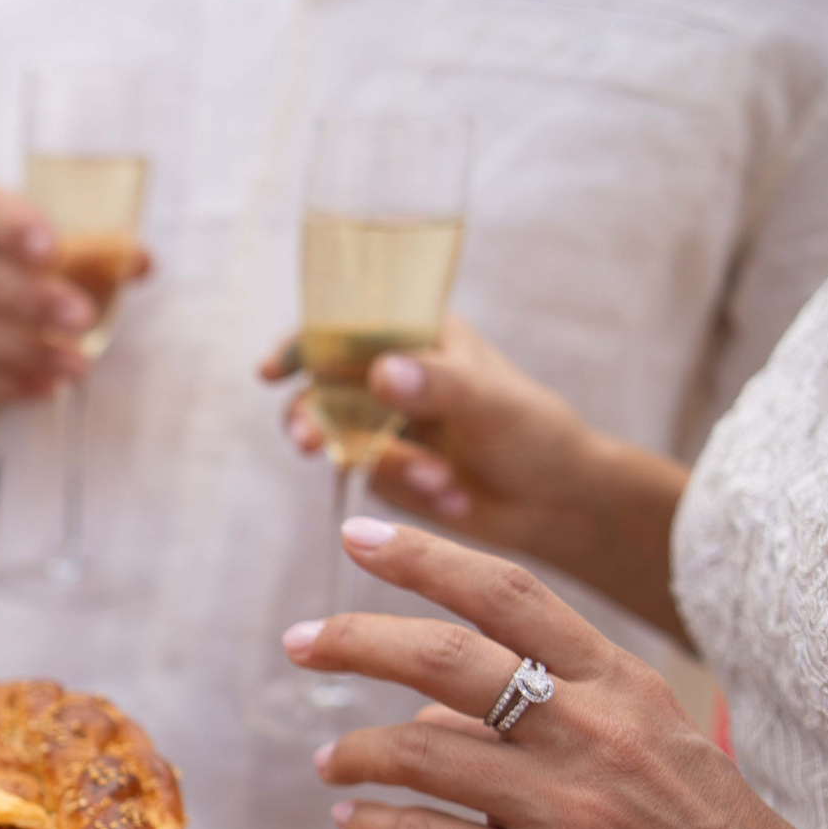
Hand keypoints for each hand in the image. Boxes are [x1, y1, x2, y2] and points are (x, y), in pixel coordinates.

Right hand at [0, 185, 134, 435]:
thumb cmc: (14, 273)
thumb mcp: (52, 255)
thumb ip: (94, 255)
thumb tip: (139, 262)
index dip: (14, 227)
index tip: (52, 250)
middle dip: (31, 301)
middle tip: (83, 319)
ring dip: (25, 352)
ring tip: (78, 366)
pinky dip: (3, 386)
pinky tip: (44, 390)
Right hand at [262, 317, 690, 636]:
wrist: (555, 502)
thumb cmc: (534, 432)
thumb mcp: (490, 400)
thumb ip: (437, 383)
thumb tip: (380, 373)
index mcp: (415, 336)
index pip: (342, 326)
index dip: (300, 344)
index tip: (272, 371)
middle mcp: (390, 376)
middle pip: (320, 386)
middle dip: (312, 417)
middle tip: (309, 442)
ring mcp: (382, 426)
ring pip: (338, 438)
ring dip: (381, 463)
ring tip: (435, 481)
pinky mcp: (383, 471)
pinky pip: (365, 478)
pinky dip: (405, 489)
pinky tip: (452, 496)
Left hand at [284, 519, 827, 828]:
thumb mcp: (652, 742)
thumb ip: (551, 712)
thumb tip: (431, 714)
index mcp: (621, 685)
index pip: (509, 594)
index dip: (426, 558)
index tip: (359, 536)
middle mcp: (591, 734)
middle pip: (444, 659)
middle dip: (355, 640)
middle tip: (300, 642)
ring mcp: (566, 813)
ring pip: (421, 752)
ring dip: (357, 752)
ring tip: (332, 761)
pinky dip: (375, 827)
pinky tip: (355, 823)